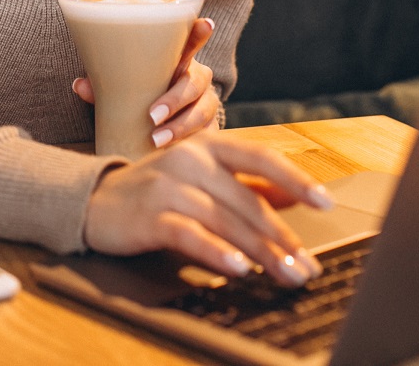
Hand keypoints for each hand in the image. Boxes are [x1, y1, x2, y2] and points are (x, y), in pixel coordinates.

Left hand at [72, 17, 220, 149]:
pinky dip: (190, 143)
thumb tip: (79, 85)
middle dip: (175, 99)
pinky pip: (207, 137)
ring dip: (179, 127)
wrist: (156, 128)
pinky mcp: (208, 130)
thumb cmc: (142, 96)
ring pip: (202, 113)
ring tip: (156, 140)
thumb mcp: (125, 87)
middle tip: (152, 116)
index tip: (205, 24)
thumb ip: (104, 85)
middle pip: (196, 83)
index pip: (191, 42)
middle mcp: (197, 80)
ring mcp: (206, 105)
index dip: (199, 33)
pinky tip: (174, 152)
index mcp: (178, 61)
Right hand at [84, 135, 334, 284]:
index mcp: (208, 145)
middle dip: (282, 237)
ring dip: (260, 252)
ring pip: (225, 220)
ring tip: (284, 273)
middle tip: (305, 265)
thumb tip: (296, 195)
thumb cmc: (156, 191)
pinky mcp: (149, 215)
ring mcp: (168, 185)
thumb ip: (247, 185)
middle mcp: (190, 158)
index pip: (260, 157)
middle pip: (247, 199)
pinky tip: (238, 269)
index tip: (324, 202)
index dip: (295, 180)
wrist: (93, 200)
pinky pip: (190, 235)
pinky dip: (217, 253)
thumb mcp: (203, 179)